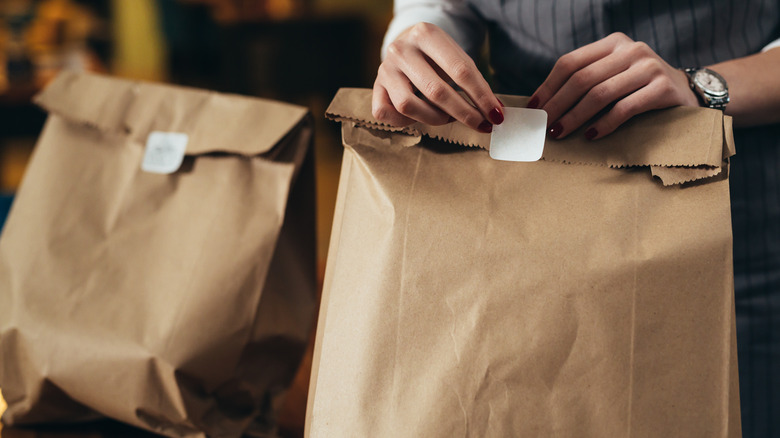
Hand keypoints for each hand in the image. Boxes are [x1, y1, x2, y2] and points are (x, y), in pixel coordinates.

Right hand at [372, 22, 503, 132]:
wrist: (405, 46)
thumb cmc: (436, 57)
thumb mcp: (455, 57)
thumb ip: (473, 80)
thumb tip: (494, 110)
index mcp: (426, 34)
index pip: (460, 70)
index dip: (481, 96)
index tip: (496, 114)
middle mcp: (401, 49)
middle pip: (436, 91)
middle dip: (464, 113)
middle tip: (481, 124)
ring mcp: (385, 69)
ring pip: (409, 106)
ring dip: (435, 119)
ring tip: (448, 118)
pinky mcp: (375, 88)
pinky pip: (388, 114)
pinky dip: (406, 122)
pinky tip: (419, 116)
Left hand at [529, 32, 698, 139]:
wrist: (687, 93)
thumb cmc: (639, 89)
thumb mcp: (613, 75)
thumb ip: (587, 81)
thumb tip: (543, 105)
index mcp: (613, 43)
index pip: (571, 62)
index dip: (549, 86)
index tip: (534, 108)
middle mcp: (631, 50)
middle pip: (582, 78)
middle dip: (558, 105)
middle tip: (544, 126)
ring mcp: (648, 67)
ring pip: (600, 93)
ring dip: (575, 117)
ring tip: (560, 133)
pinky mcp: (663, 88)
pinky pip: (624, 108)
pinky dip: (603, 124)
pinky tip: (590, 136)